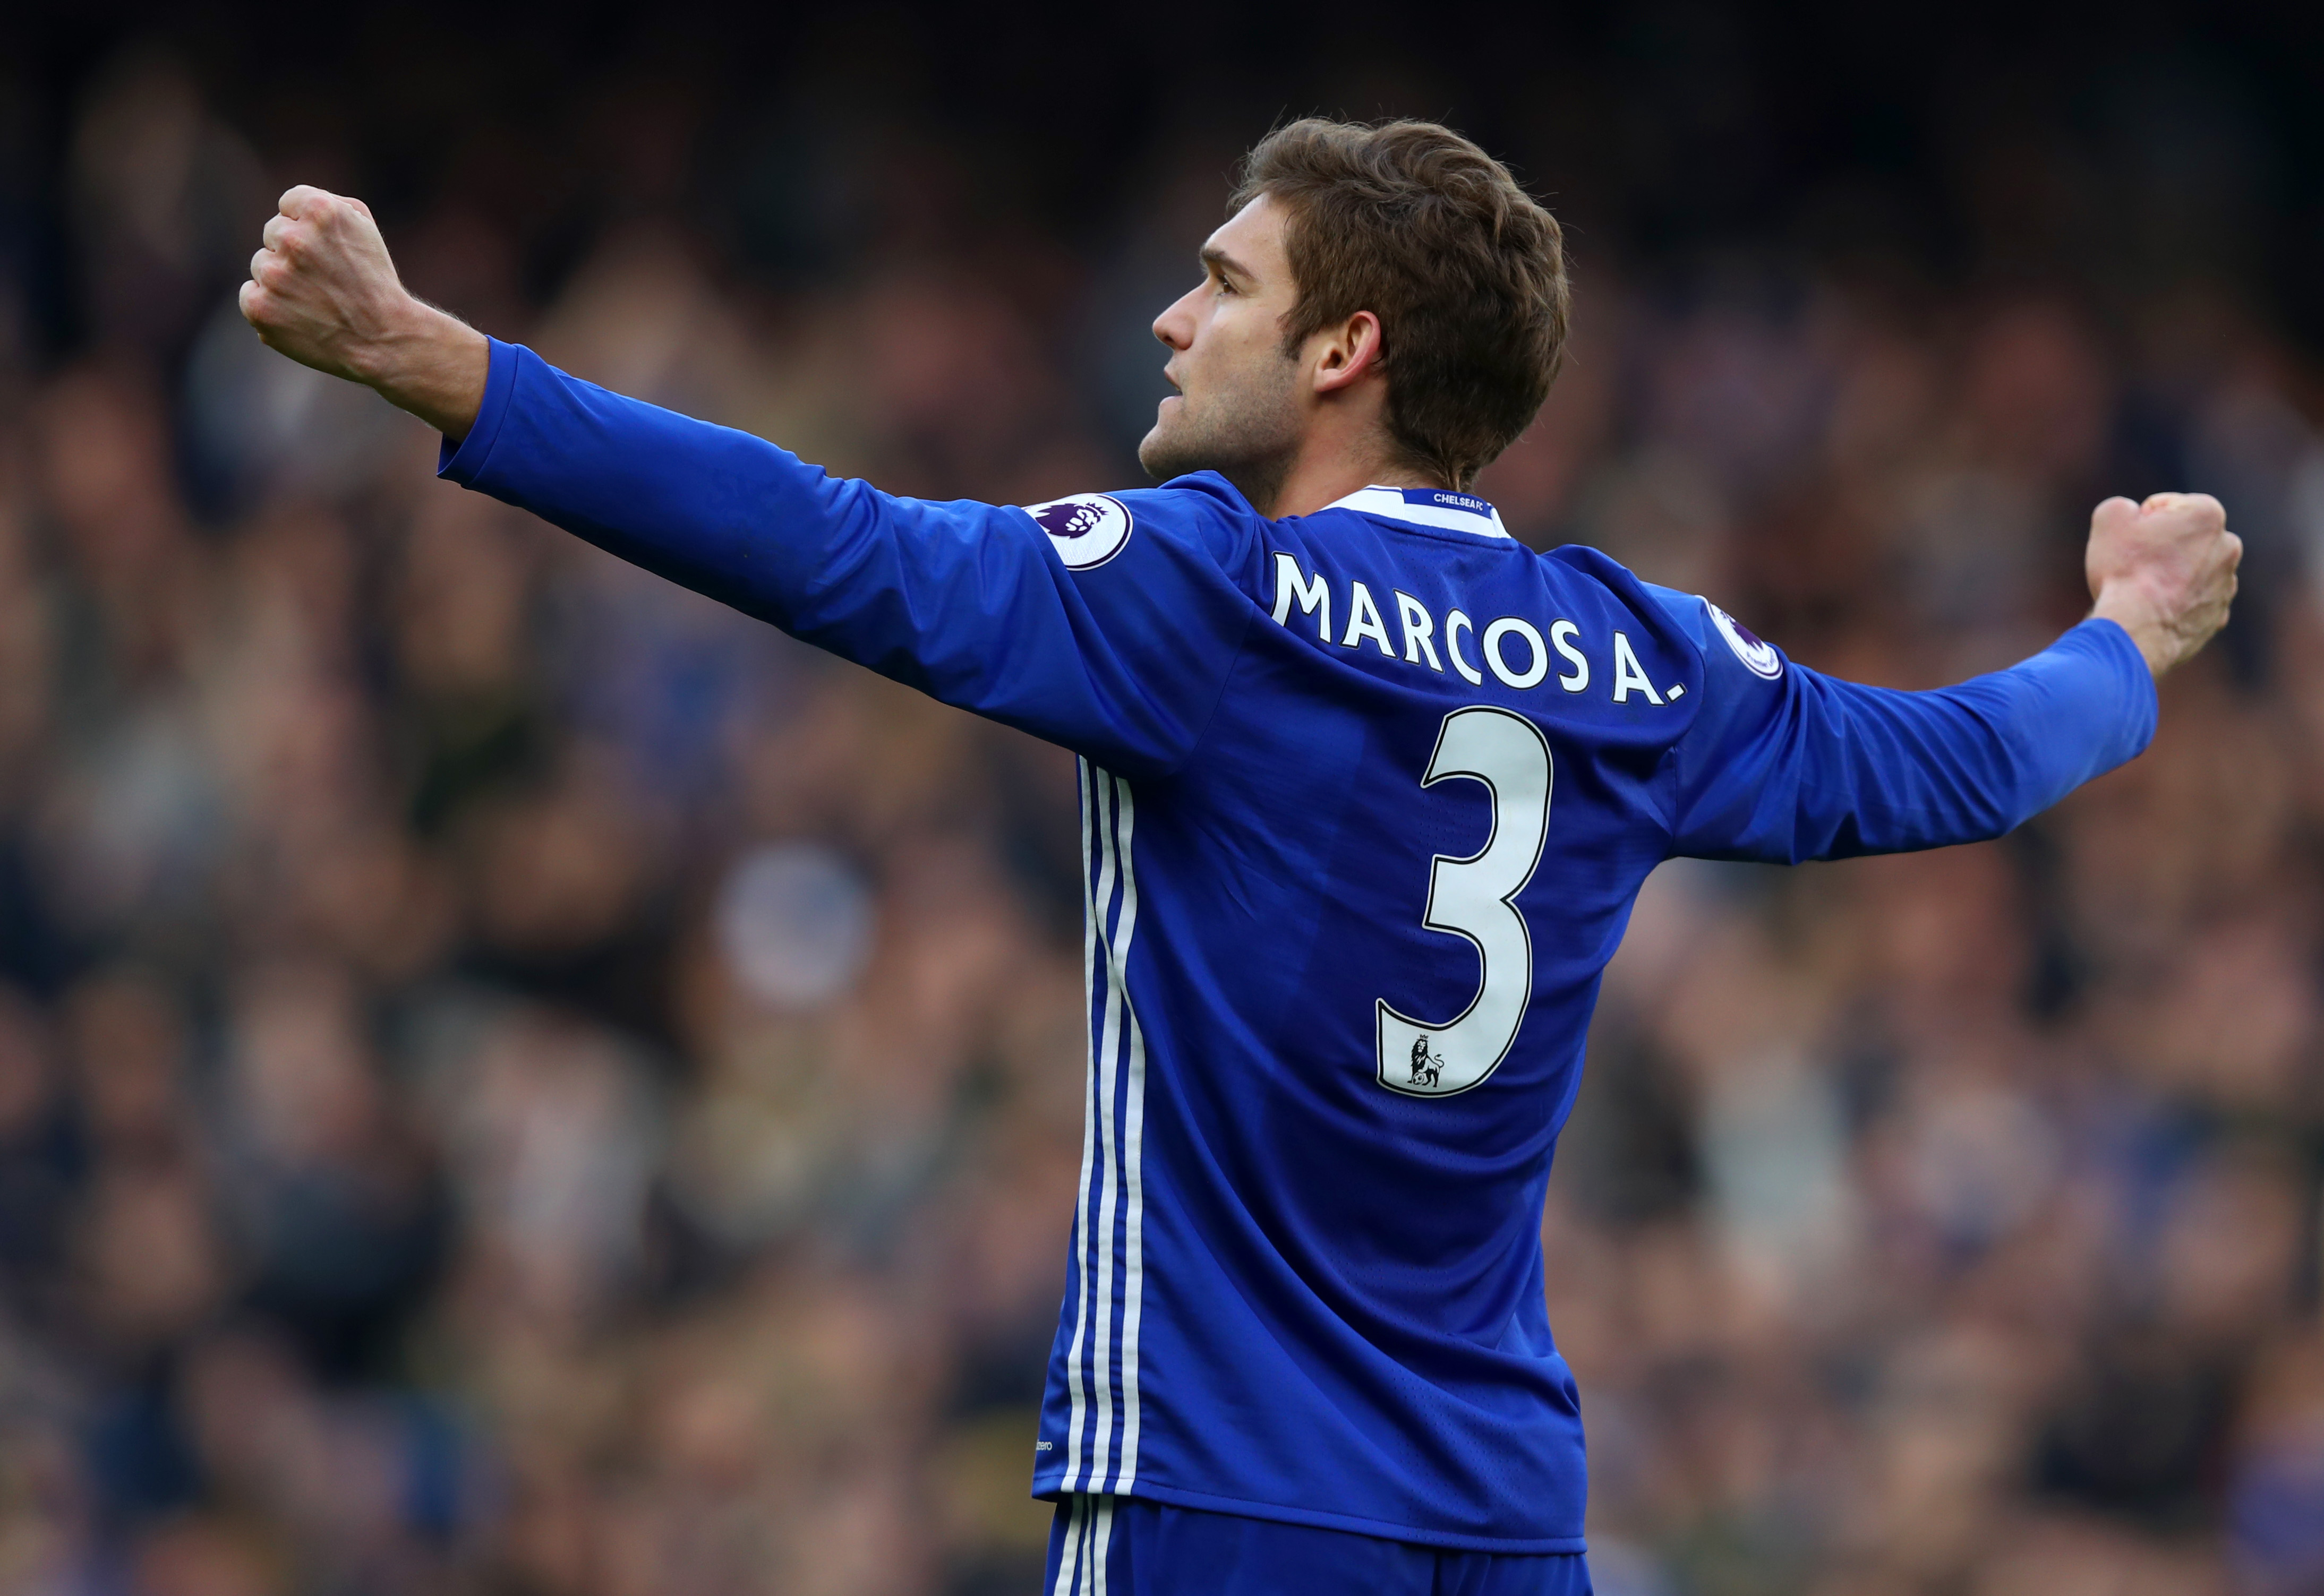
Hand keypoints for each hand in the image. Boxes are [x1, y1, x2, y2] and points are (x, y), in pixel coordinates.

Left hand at [239, 186, 488, 438]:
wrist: (383, 339)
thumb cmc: (375, 283)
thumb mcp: (365, 229)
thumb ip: (327, 204)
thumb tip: (292, 208)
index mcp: (320, 211)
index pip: (289, 202)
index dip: (308, 226)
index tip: (327, 248)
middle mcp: (293, 238)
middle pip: (274, 233)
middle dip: (295, 252)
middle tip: (326, 278)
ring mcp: (274, 274)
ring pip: (262, 264)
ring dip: (282, 279)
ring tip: (316, 300)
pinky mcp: (259, 306)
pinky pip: (250, 294)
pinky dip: (269, 305)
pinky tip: (298, 315)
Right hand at [2085, 492, 2240, 677]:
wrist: (2136, 630)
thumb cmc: (2125, 571)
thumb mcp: (2109, 518)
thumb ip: (2124, 506)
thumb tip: (2132, 516)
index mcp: (2207, 514)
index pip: (2164, 506)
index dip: (2139, 523)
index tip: (2130, 543)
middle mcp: (2228, 545)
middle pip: (2183, 538)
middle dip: (2161, 547)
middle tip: (2134, 566)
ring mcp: (2227, 584)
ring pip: (2191, 571)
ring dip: (2170, 576)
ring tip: (2142, 592)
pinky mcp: (2218, 615)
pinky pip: (2194, 602)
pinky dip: (2177, 604)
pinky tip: (2155, 612)